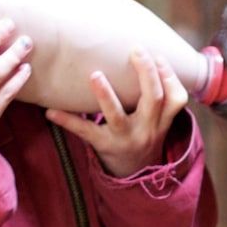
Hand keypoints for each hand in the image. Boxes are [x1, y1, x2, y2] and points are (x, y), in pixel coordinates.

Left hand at [49, 49, 188, 176]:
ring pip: (118, 116)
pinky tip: (50, 111)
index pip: (175, 99)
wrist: (134, 176)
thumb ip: (157, 98)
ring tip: (95, 75)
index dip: (169, 76)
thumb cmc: (143, 137)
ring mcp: (125, 139)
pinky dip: (68, 121)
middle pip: (153, 99)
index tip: (158, 55)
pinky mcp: (104, 146)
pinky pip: (85, 132)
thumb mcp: (157, 122)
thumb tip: (148, 57)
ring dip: (106, 95)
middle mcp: (147, 129)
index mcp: (162, 122)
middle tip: (136, 50)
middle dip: (147, 73)